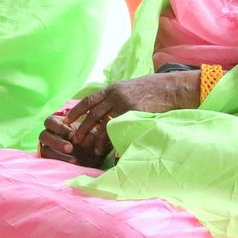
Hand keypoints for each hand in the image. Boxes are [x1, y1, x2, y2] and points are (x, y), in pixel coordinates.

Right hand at [39, 113, 106, 167]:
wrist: (94, 154)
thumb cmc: (91, 139)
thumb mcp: (93, 134)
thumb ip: (91, 134)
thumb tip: (90, 136)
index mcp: (56, 123)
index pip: (50, 122)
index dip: (60, 128)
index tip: (73, 135)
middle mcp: (49, 135)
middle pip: (43, 136)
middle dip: (57, 142)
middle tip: (70, 148)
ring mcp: (48, 148)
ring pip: (45, 150)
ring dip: (58, 155)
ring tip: (74, 161)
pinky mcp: (50, 160)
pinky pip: (49, 162)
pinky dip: (60, 163)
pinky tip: (73, 166)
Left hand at [62, 71, 199, 155]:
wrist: (171, 88)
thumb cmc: (152, 90)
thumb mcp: (129, 89)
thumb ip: (116, 97)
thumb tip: (104, 109)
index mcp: (112, 89)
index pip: (88, 100)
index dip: (76, 111)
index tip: (66, 121)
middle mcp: (115, 95)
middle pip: (92, 114)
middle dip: (82, 128)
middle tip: (75, 139)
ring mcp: (124, 104)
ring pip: (104, 124)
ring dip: (96, 139)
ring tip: (92, 150)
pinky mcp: (134, 113)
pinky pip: (119, 129)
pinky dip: (112, 140)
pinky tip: (109, 150)